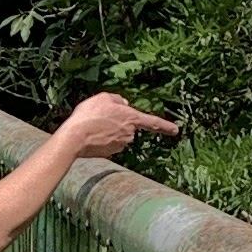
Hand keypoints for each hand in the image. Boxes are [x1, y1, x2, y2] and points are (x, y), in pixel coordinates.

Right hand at [61, 92, 178, 159]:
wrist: (75, 138)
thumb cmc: (88, 115)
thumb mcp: (102, 98)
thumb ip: (116, 99)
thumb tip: (124, 104)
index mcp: (131, 118)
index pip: (152, 122)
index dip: (165, 126)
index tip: (176, 130)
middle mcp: (130, 133)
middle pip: (128, 126)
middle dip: (117, 122)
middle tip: (99, 117)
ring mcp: (121, 145)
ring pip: (118, 135)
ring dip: (108, 130)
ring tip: (93, 126)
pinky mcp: (111, 153)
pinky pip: (109, 143)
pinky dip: (102, 139)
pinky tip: (91, 135)